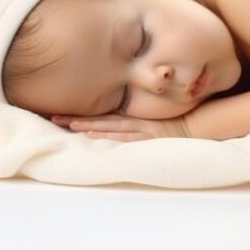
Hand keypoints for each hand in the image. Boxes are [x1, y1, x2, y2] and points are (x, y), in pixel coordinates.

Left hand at [49, 113, 191, 141]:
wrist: (196, 125)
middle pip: (100, 119)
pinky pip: (125, 135)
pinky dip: (108, 134)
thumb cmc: (175, 124)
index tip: (60, 114)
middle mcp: (132, 121)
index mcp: (131, 118)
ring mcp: (140, 128)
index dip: (81, 115)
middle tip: (53, 116)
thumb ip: (137, 122)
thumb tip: (118, 125)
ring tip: (69, 124)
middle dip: (76, 118)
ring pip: (109, 126)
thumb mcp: (152, 121)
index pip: (102, 116)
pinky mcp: (148, 135)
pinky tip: (93, 134)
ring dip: (88, 125)